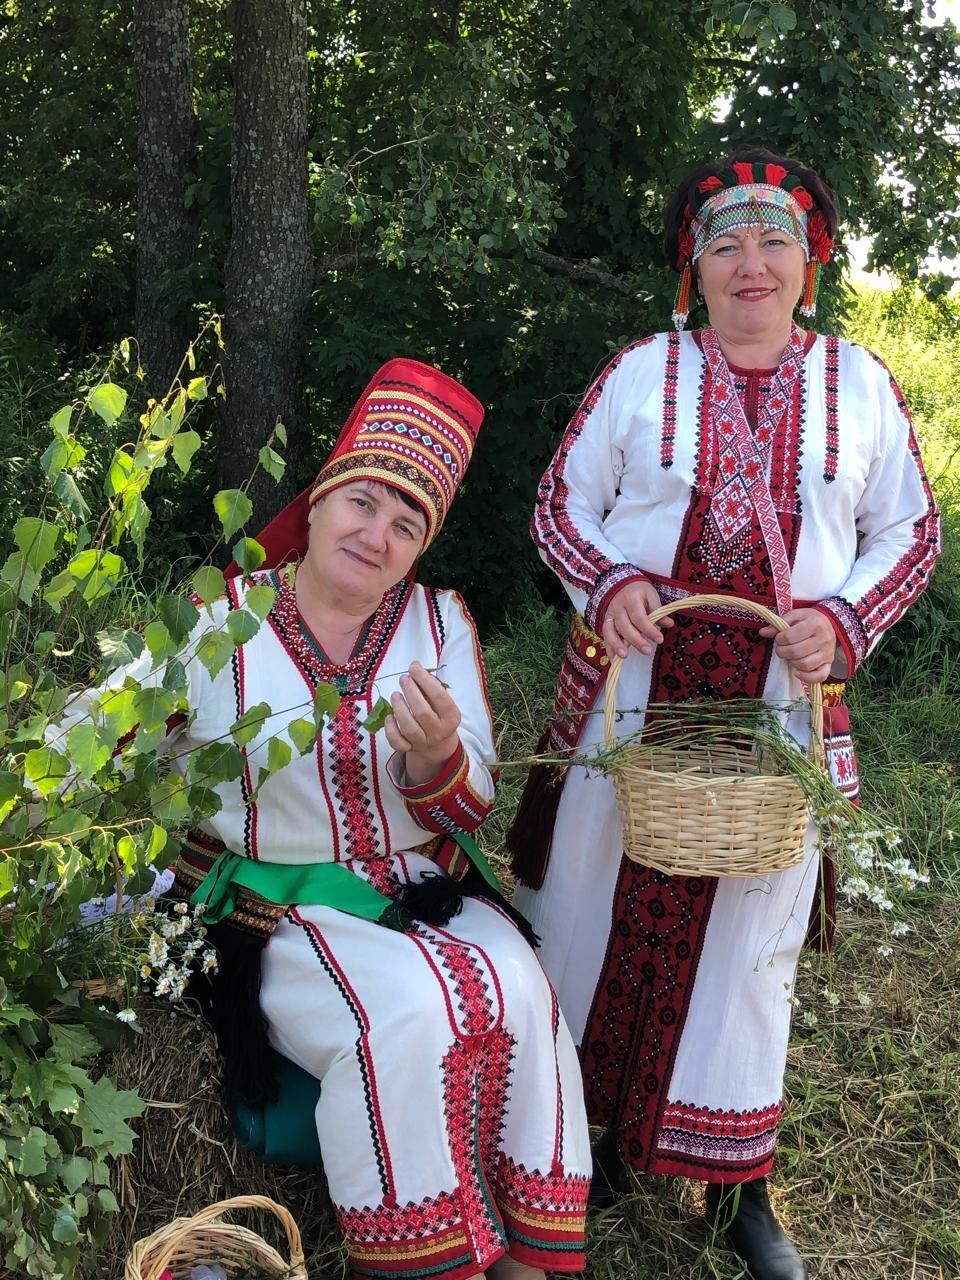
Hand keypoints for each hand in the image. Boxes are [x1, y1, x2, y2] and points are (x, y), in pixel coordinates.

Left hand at [385, 661, 461, 784]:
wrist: (438, 743)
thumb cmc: (438, 714)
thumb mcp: (441, 701)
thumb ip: (430, 685)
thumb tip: (414, 666)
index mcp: (451, 717)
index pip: (439, 697)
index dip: (425, 681)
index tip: (414, 667)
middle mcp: (438, 732)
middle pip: (423, 713)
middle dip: (411, 692)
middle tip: (403, 679)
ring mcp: (423, 742)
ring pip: (409, 728)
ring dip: (399, 709)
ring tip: (395, 695)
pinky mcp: (409, 749)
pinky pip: (397, 742)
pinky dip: (390, 729)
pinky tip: (389, 716)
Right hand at [601, 580, 673, 659]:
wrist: (620, 581)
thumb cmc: (638, 590)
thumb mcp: (651, 595)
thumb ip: (658, 610)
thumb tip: (669, 624)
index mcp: (631, 599)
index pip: (639, 617)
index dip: (649, 629)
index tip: (659, 639)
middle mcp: (618, 608)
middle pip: (625, 626)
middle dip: (635, 640)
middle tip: (647, 651)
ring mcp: (609, 615)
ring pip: (610, 631)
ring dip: (616, 645)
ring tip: (624, 656)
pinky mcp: (605, 622)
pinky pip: (605, 636)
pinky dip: (608, 648)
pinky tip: (613, 659)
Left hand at [759, 607, 838, 683]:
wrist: (829, 624)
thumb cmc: (808, 620)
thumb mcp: (794, 616)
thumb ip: (778, 623)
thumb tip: (763, 632)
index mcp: (814, 624)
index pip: (790, 637)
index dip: (779, 639)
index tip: (779, 638)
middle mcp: (823, 639)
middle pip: (796, 652)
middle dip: (782, 652)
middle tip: (781, 648)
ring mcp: (827, 653)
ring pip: (805, 665)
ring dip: (792, 662)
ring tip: (790, 656)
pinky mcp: (829, 664)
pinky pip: (819, 676)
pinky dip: (806, 677)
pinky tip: (797, 671)